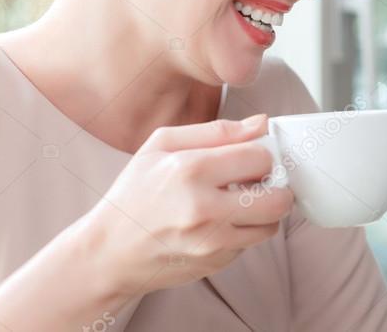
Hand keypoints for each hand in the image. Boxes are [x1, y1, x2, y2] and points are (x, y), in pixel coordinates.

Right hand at [79, 114, 293, 296]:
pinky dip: (244, 232)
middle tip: (257, 182)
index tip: (249, 158)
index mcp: (190, 170)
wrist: (108, 251)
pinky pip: (250, 244)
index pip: (260, 157)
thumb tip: (262, 123)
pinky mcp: (215, 263)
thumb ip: (217, 130)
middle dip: (275, 187)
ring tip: (240, 202)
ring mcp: (211, 242)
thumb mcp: (162, 145)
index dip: (261, 155)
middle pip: (278, 198)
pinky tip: (221, 222)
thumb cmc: (135, 192)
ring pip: (271, 225)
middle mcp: (204, 209)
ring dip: (264, 212)